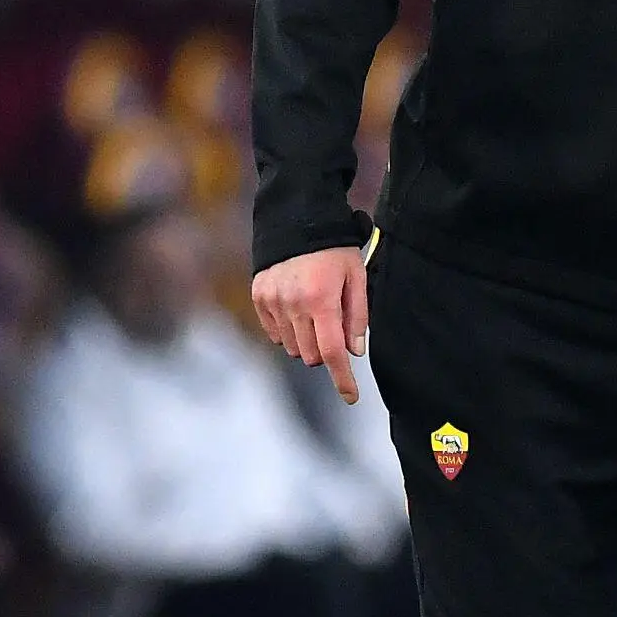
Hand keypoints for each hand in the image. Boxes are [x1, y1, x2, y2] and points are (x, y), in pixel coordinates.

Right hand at [251, 244, 370, 403]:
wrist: (295, 219)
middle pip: (311, 355)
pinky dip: (288, 332)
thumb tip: (355, 352)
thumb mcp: (357, 276)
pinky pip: (275, 334)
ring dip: (307, 342)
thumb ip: (357, 316)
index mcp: (321, 300)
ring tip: (315, 313)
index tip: (351, 396)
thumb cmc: (334, 249)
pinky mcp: (259, 297)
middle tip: (334, 328)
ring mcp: (272, 302)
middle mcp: (293, 305)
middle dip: (326, 352)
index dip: (343, 379)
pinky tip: (297, 310)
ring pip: (292, 348)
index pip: (333, 352)